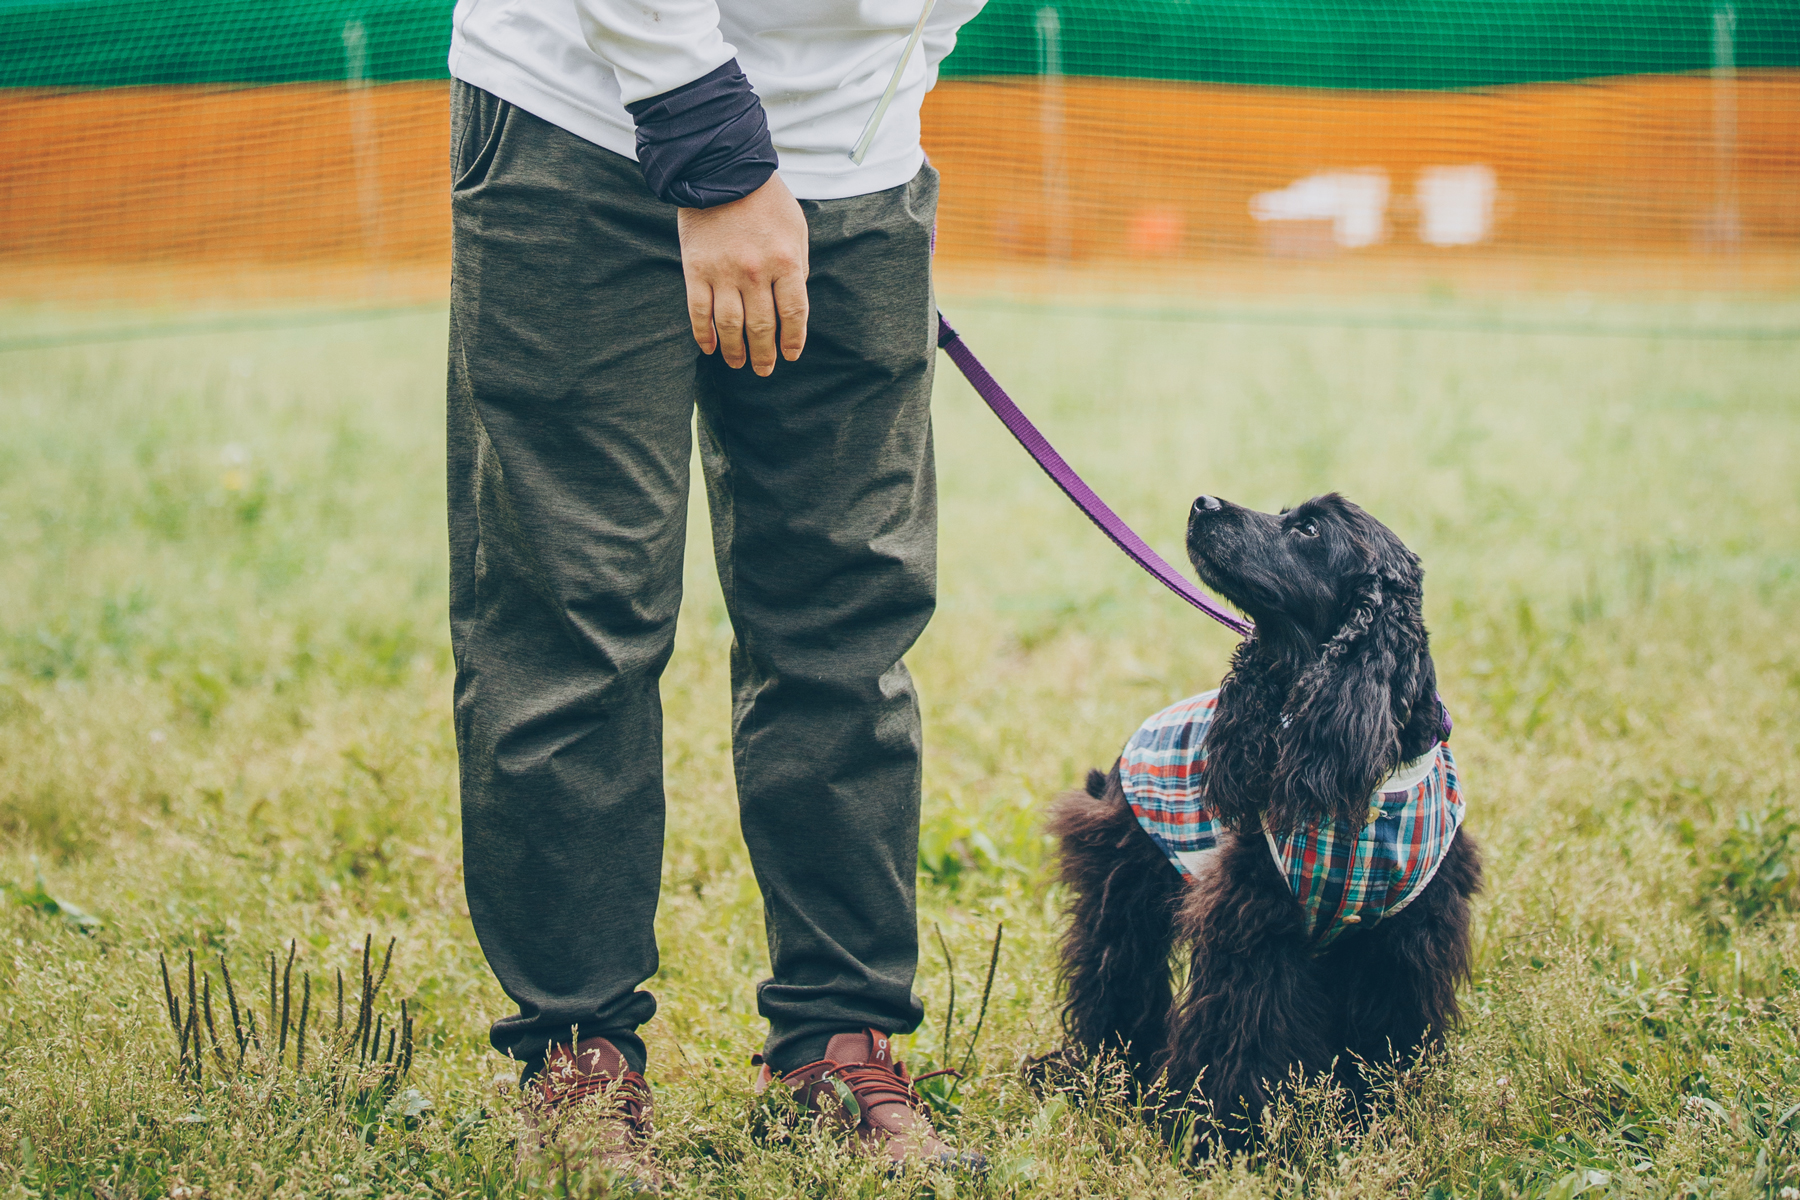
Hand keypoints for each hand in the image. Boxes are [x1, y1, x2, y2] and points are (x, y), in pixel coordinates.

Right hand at [677, 173, 808, 375]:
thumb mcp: (796, 229)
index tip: (791, 355)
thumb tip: (791, 304)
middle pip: (762, 326)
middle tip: (764, 370)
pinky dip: (704, 334)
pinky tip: (710, 348)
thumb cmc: (766, 200)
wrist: (720, 170)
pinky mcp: (695, 270)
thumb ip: (797, 266)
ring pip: (730, 325)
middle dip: (764, 354)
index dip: (793, 340)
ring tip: (738, 364)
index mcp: (785, 261)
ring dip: (735, 350)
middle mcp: (755, 272)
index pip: (793, 314)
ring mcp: (723, 273)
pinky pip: (699, 311)